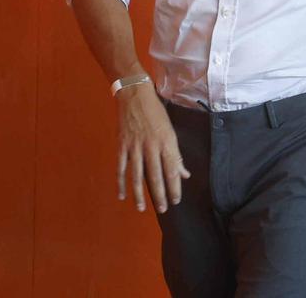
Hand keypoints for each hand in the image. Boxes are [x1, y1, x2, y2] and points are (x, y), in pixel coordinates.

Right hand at [116, 84, 190, 212]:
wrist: (134, 95)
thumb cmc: (156, 113)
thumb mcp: (170, 131)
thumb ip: (176, 154)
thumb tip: (184, 174)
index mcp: (166, 142)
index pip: (172, 170)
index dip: (174, 187)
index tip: (176, 200)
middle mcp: (151, 146)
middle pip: (156, 175)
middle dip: (160, 194)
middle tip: (163, 209)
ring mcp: (134, 147)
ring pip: (138, 175)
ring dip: (140, 194)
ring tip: (142, 208)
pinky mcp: (122, 146)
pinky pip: (121, 168)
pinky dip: (121, 183)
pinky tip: (122, 195)